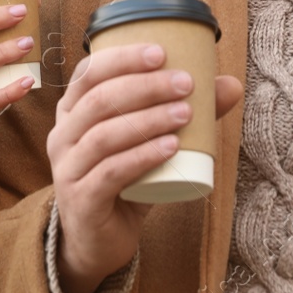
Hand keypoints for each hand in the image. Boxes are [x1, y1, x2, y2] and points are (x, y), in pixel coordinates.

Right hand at [47, 44, 242, 292]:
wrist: (98, 241)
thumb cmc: (124, 182)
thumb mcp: (149, 143)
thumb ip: (182, 114)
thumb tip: (230, 84)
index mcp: (72, 111)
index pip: (89, 72)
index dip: (122, 58)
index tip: (161, 52)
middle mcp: (63, 135)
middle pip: (99, 100)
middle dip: (145, 86)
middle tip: (185, 83)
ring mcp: (68, 168)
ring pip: (104, 135)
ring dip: (148, 120)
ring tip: (185, 114)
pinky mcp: (81, 200)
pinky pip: (109, 172)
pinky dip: (141, 156)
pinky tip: (169, 147)